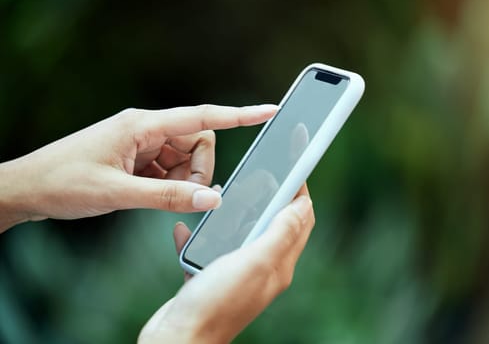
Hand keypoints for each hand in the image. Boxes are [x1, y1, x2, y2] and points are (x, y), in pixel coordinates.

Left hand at [0, 104, 276, 231]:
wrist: (27, 189)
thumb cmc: (63, 182)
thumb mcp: (118, 192)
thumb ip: (169, 196)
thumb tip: (213, 199)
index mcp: (143, 125)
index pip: (202, 118)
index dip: (239, 115)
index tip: (268, 112)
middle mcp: (146, 130)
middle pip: (197, 143)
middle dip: (197, 171)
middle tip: (179, 195)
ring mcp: (142, 145)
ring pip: (185, 160)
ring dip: (180, 181)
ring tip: (148, 195)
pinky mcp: (137, 159)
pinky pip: (169, 170)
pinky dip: (168, 186)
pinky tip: (145, 195)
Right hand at [138, 184, 314, 343]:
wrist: (177, 339)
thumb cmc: (216, 303)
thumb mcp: (255, 261)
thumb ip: (280, 233)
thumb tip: (304, 204)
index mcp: (278, 266)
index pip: (300, 222)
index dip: (299, 194)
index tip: (293, 168)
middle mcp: (261, 271)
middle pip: (272, 226)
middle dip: (268, 199)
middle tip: (258, 177)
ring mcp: (235, 275)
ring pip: (239, 235)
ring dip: (232, 216)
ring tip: (222, 199)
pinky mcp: (210, 280)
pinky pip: (208, 251)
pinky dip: (199, 238)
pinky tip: (185, 231)